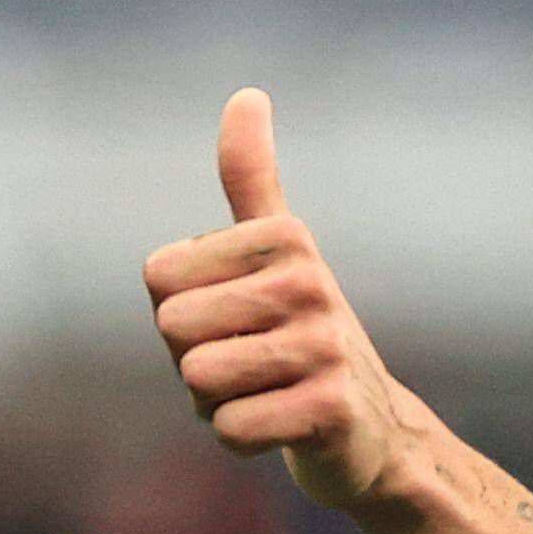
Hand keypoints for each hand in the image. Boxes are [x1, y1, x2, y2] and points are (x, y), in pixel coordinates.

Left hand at [143, 88, 436, 509]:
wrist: (374, 433)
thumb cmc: (302, 337)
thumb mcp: (279, 253)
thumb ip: (252, 178)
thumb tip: (248, 94)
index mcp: (285, 237)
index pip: (158, 279)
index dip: (181, 315)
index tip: (235, 323)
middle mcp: (310, 283)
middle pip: (174, 330)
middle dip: (194, 362)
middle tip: (250, 368)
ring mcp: (326, 347)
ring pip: (199, 379)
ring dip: (216, 402)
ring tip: (265, 396)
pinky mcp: (331, 409)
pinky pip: (231, 428)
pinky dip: (241, 439)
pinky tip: (280, 428)